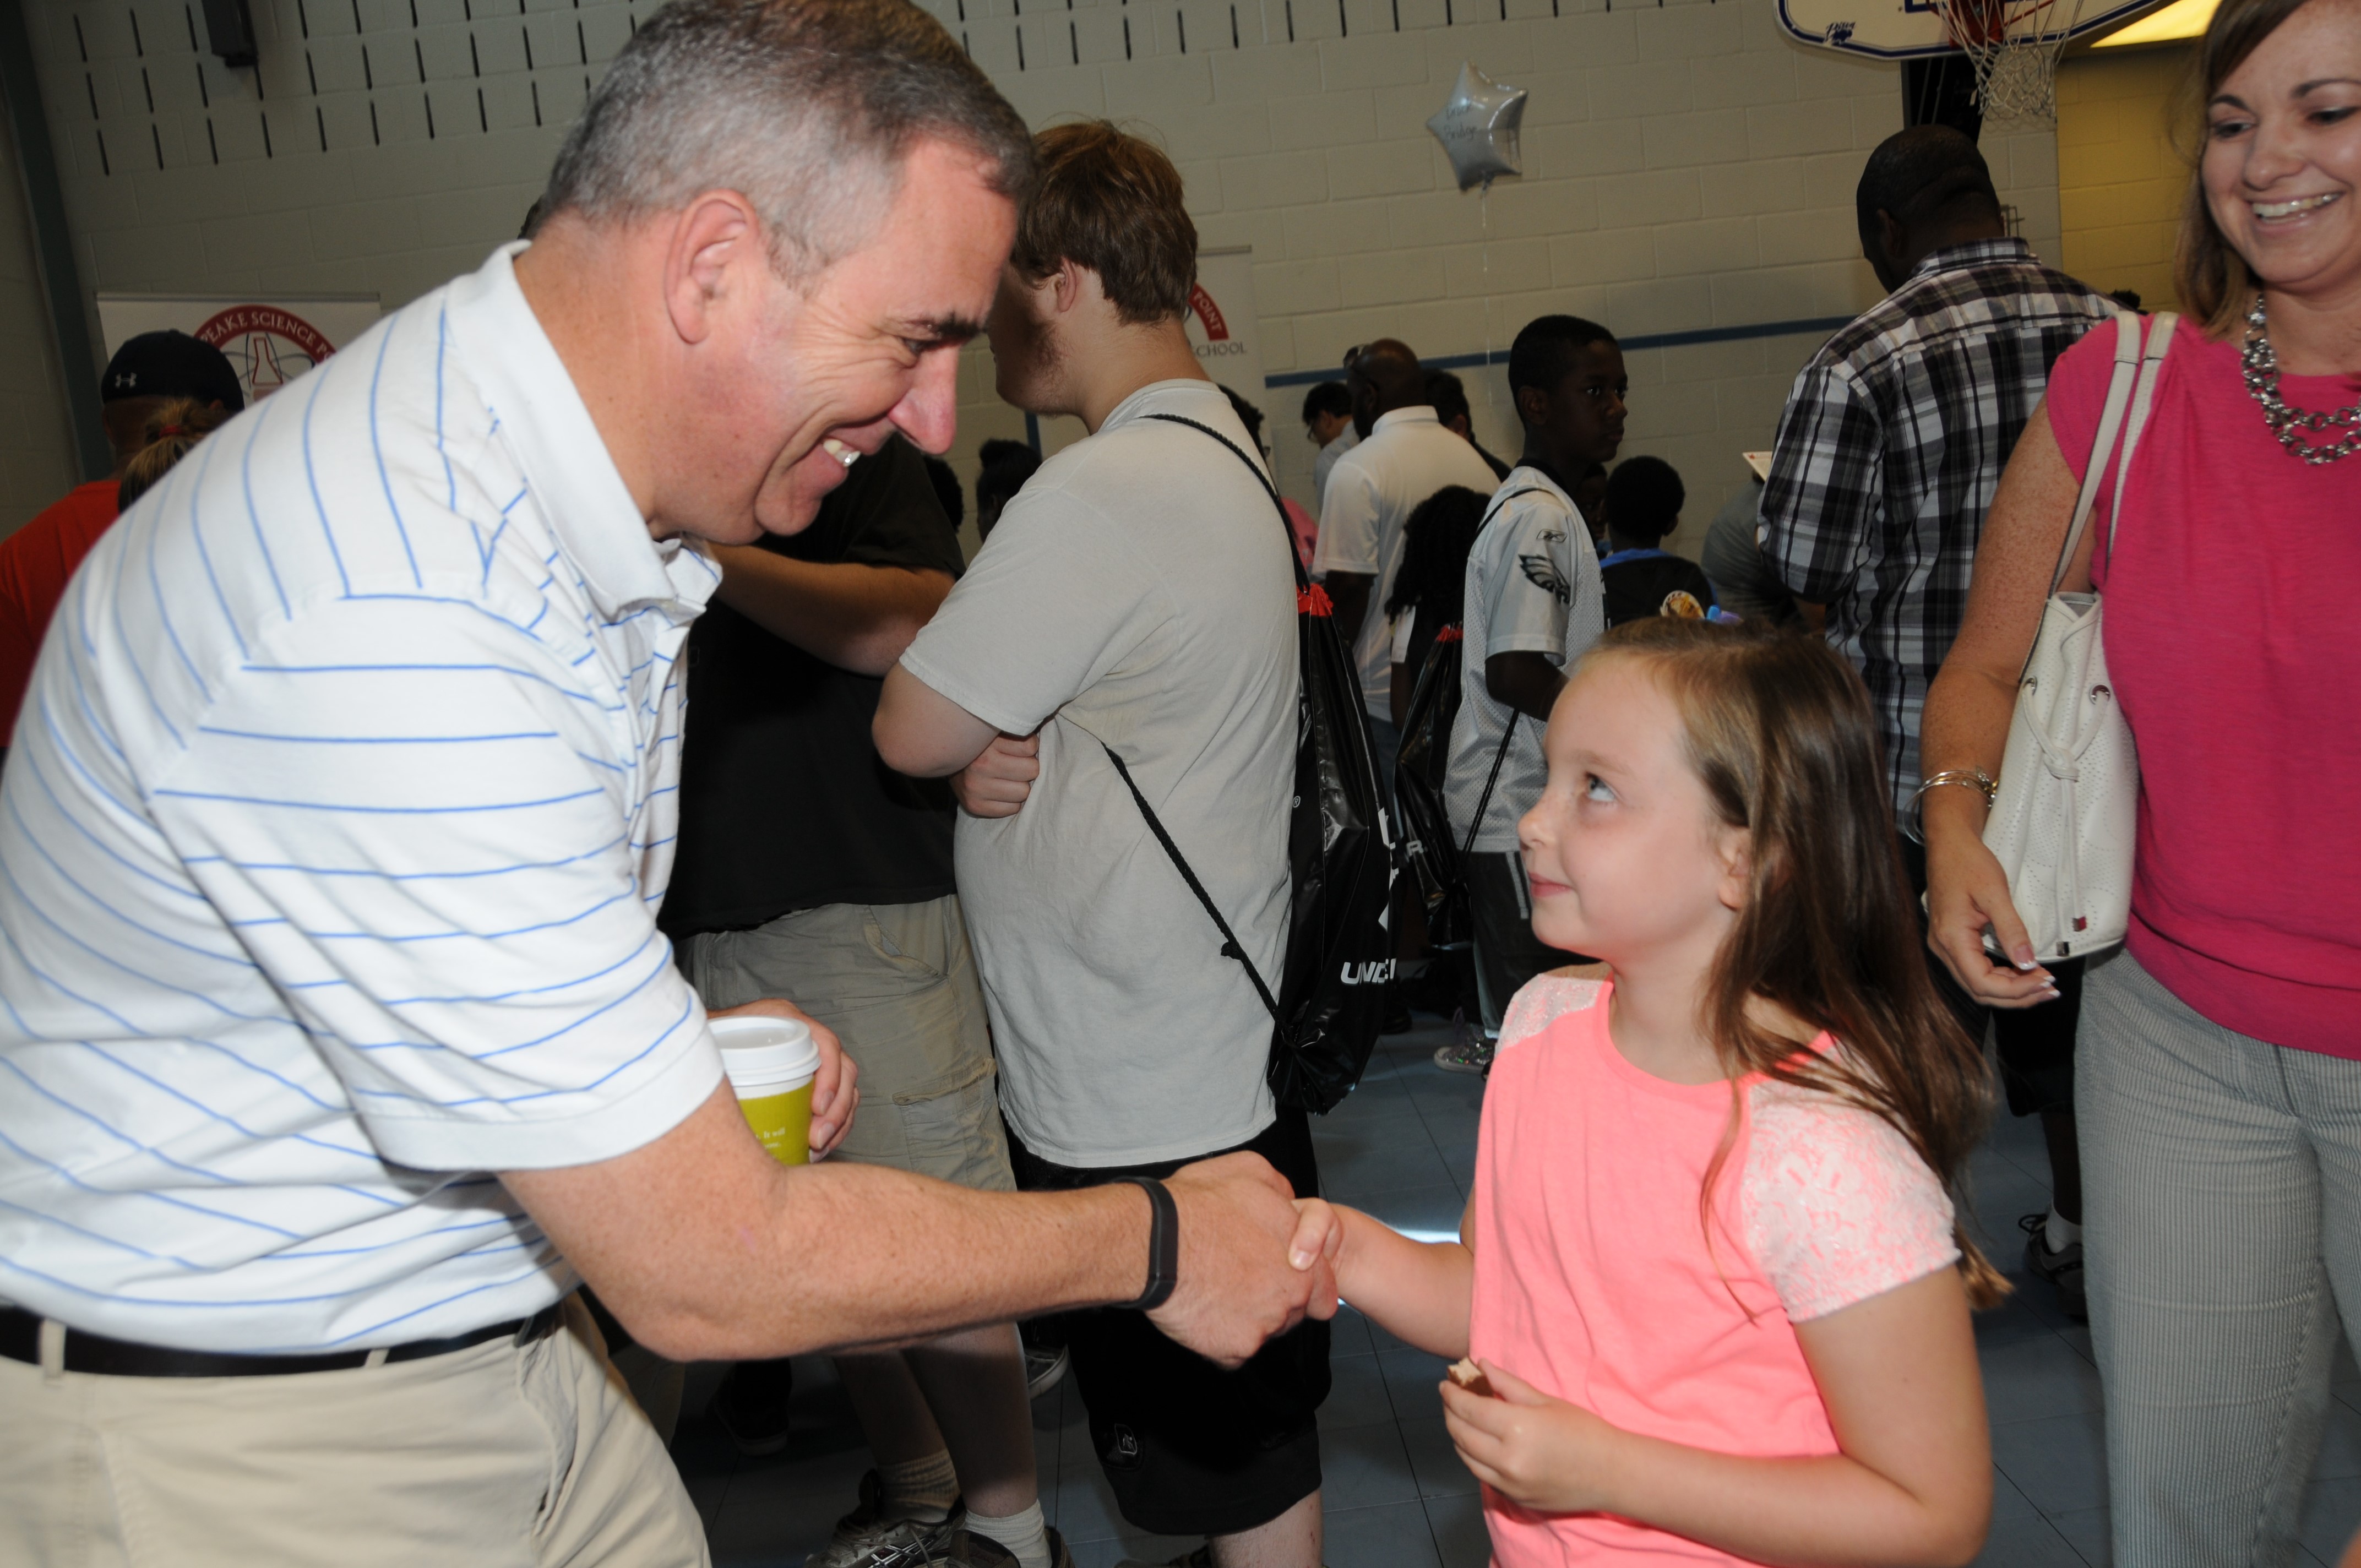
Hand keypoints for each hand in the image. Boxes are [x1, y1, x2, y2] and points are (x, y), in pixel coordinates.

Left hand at [708, 998, 859, 1157]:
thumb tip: (705, 1074)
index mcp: (785, 1020)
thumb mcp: (709, 1039)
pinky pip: (837, 1104)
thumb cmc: (706, 1041)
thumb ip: (711, 1052)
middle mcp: (806, 1036)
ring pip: (847, 1089)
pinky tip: (816, 1147)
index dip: (829, 1076)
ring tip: (818, 1148)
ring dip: (839, 1122)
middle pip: (844, 1070)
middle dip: (837, 1109)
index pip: (825, 1043)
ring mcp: (813, 1059)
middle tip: (817, 1139)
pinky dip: (834, 1126)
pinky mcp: (812, 1082)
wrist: (701, 1043)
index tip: (816, 1108)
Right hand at [952, 733, 1039, 818]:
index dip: (1028, 746)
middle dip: (1026, 766)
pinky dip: (1010, 801)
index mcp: (988, 741)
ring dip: (1019, 785)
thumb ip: (1015, 729)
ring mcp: (975, 787)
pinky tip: (999, 791)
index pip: (1031, 747)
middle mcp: (980, 764)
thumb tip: (1040, 724)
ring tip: (1006, 777)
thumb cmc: (981, 743)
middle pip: (1031, 770)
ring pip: (1024, 792)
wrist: (945, 758)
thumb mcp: (995, 729)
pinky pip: (1012, 809)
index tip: (1017, 746)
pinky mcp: (974, 805)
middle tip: (1014, 764)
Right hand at [1146, 1153, 1337, 1367]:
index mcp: (1303, 1259)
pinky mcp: (1234, 1350)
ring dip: (1244, 1318)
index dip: (1301, 1285)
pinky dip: (1218, 1337)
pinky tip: (1201, 1309)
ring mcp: (1264, 1326)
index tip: (1277, 1277)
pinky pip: (1231, 1352)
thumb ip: (1281, 1189)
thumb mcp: (1250, 1170)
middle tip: (1238, 1280)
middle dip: (1271, 1301)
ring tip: (1214, 1289)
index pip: (1325, 1291)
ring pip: (1262, 1332)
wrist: (1154, 1242)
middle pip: (1292, 1313)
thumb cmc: (1197, 1206)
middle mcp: (1291, 1296)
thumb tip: (1288, 1197)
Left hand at [1443, 1360, 1622, 1514]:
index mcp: (1517, 1429)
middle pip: (1460, 1434)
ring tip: (1461, 1419)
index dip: (1452, 1395)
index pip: (1468, 1409)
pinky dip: (1474, 1458)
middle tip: (1450, 1399)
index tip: (1445, 1384)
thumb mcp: (1545, 1401)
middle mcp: (1508, 1460)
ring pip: (1466, 1459)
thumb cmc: (1583, 1430)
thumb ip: (1508, 1384)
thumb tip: (1480, 1365)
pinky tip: (1480, 1444)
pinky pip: (1483, 1476)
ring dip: (1458, 1437)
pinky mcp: (1515, 1500)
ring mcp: (1510, 1485)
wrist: (1612, 1473)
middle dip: (1450, 1413)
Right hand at [1922, 816, 2056, 1007]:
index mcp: (1951, 938)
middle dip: (2017, 996)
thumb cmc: (1969, 863)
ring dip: (2011, 990)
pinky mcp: (1953, 942)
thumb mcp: (1995, 894)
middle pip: (1980, 990)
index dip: (2016, 989)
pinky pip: (1976, 971)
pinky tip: (2022, 974)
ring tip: (2041, 985)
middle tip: (2050, 989)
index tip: (2046, 980)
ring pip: (1978, 985)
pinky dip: (2002, 978)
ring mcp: (1946, 947)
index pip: (1982, 982)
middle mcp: (1943, 949)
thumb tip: (2028, 963)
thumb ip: (2011, 930)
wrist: (1949, 845)